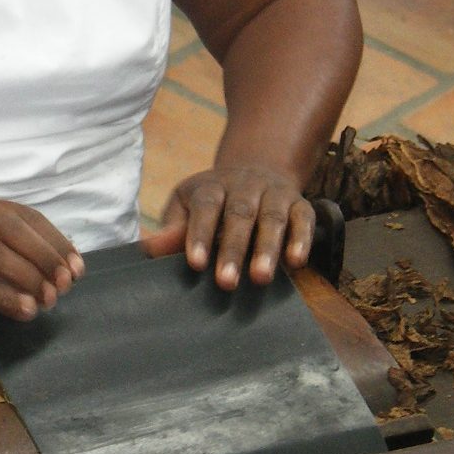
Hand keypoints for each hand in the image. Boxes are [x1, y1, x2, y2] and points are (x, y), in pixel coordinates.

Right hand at [0, 196, 84, 319]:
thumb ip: (8, 244)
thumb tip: (59, 265)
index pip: (24, 216)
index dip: (54, 240)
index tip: (77, 265)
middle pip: (12, 230)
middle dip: (46, 256)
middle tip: (67, 282)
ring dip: (29, 277)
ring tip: (50, 299)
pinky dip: (4, 298)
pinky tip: (24, 310)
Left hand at [142, 165, 312, 290]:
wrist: (255, 172)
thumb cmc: (212, 201)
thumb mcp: (186, 206)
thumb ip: (172, 229)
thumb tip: (149, 248)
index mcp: (212, 186)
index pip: (205, 206)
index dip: (199, 233)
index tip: (195, 263)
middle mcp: (245, 186)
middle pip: (240, 214)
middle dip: (233, 249)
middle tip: (227, 282)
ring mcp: (274, 193)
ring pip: (272, 217)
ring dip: (268, 248)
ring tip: (261, 278)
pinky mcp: (299, 204)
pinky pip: (304, 219)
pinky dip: (302, 239)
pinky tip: (296, 262)